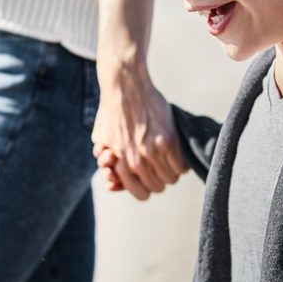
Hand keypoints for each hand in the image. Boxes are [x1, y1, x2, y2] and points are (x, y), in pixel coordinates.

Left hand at [91, 67, 185, 200]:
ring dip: (171, 173)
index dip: (145, 189)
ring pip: (171, 178)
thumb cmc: (112, 112)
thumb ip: (107, 163)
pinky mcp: (169, 139)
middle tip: (158, 170)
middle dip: (158, 181)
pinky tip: (177, 156)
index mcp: (122, 164)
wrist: (125, 87)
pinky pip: (182, 166)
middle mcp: (138, 161)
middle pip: (158, 188)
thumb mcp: (101, 141)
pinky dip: (181, 165)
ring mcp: (155, 151)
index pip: (141, 194)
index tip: (148, 180)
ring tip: (167, 163)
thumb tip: (111, 183)